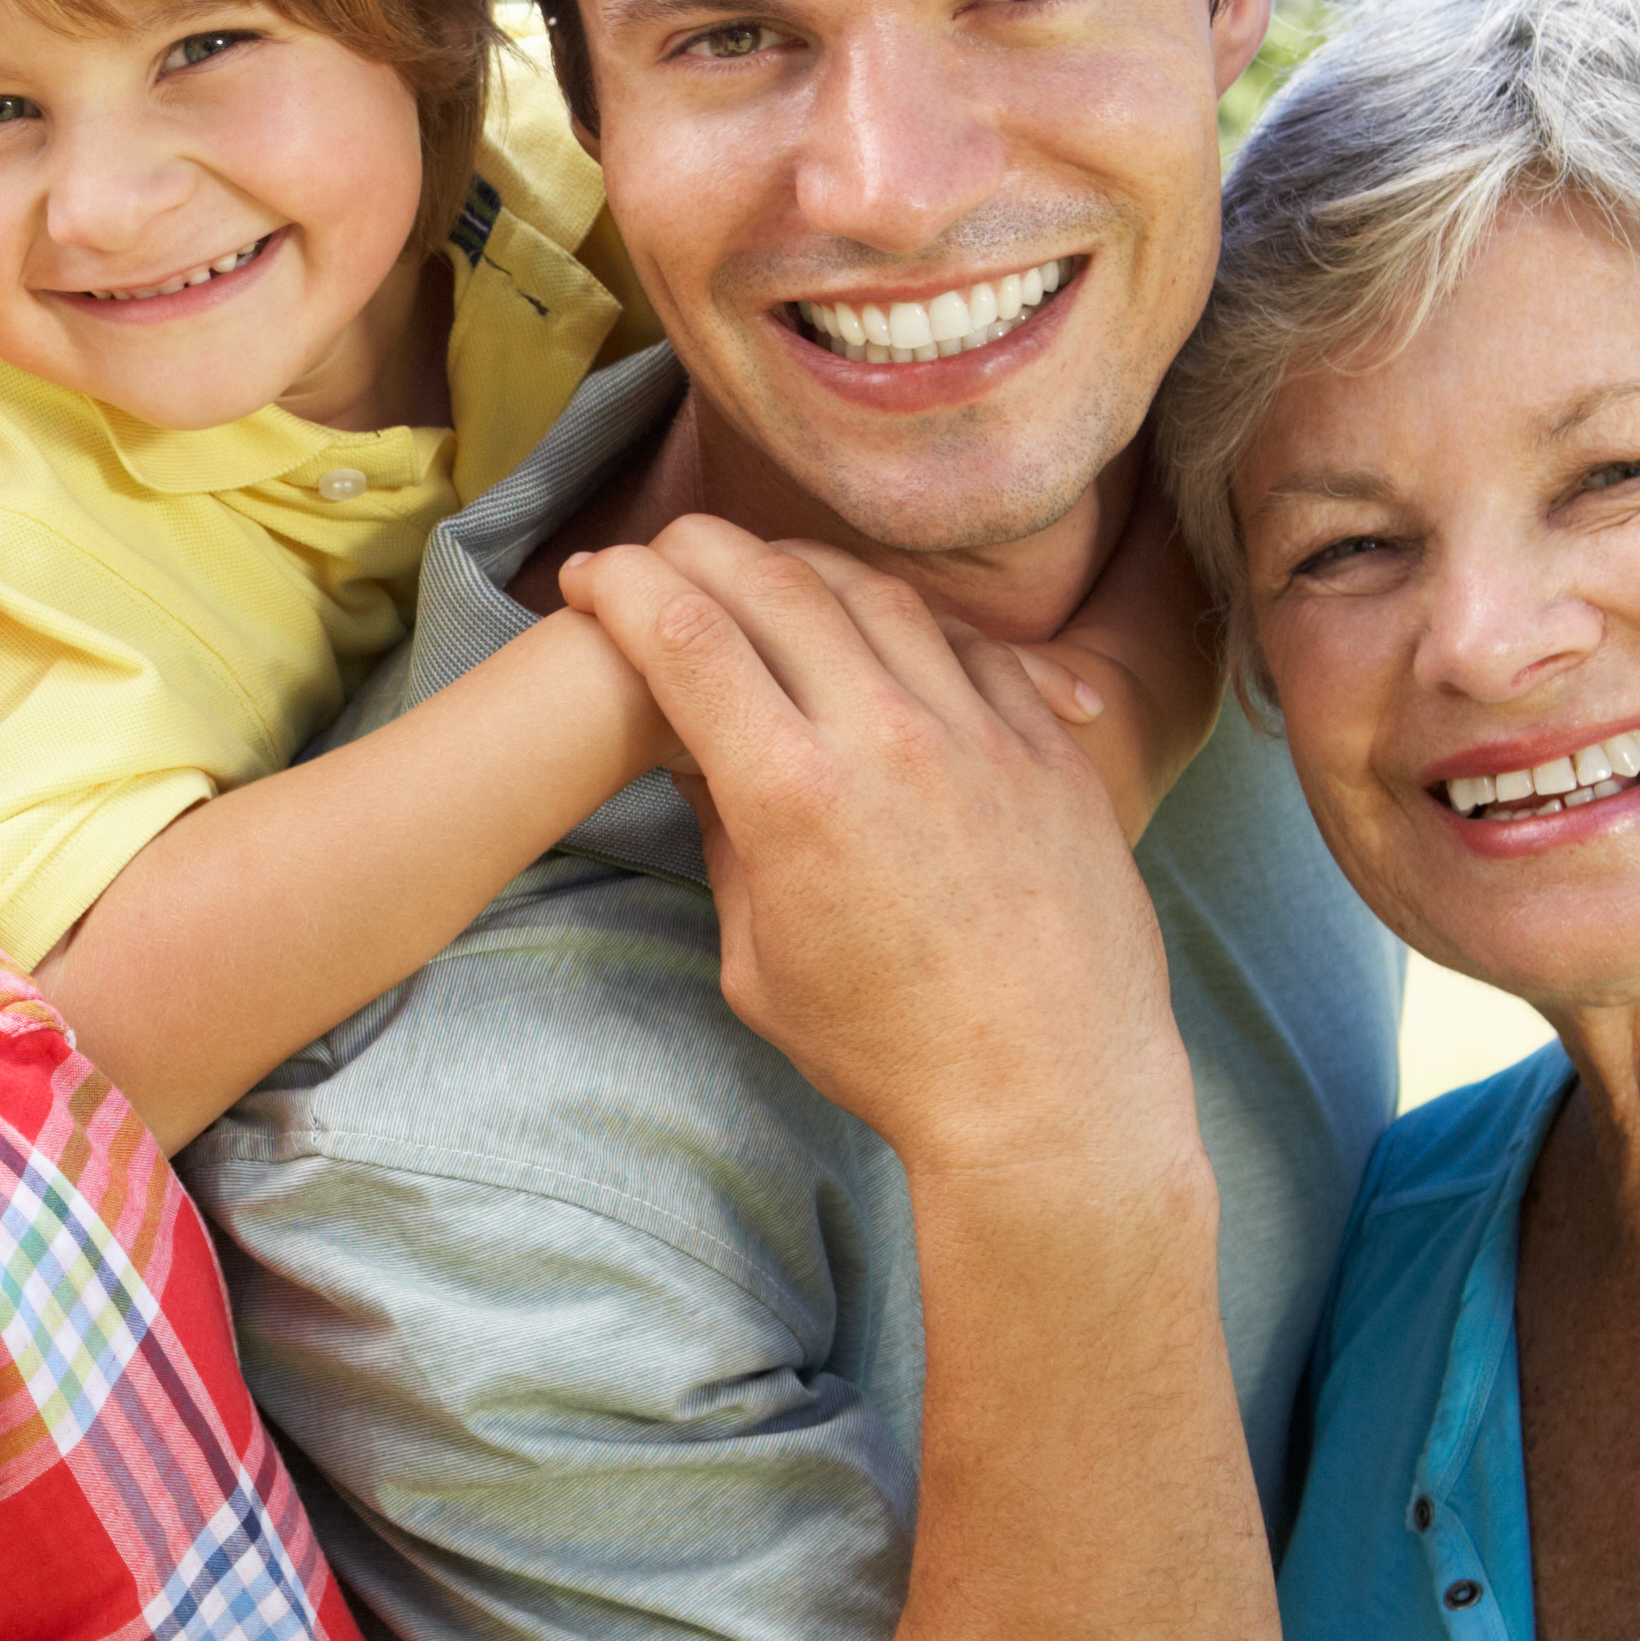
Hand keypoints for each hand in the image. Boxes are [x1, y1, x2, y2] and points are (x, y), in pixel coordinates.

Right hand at [560, 517, 1197, 1188]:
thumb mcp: (758, 963)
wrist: (1049, 1092)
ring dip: (799, 565)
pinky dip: (904, 621)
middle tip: (659, 552)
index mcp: (791, 796)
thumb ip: (728, 844)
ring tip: (761, 576)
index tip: (590, 579)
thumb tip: (703, 763)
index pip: (681, 635)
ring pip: (873, 592)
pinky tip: (875, 635)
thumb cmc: (887, 1049)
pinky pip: (966, 642)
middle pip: (769, 580)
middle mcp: (885, 737)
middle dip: (692, 548)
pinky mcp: (1044, 745)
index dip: (620, 586)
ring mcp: (976, 731)